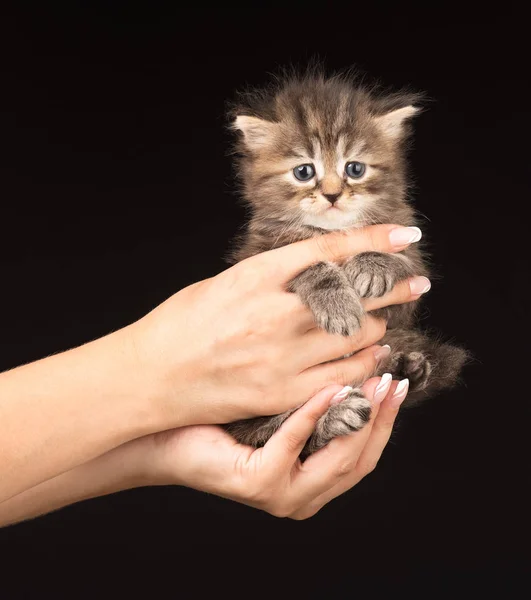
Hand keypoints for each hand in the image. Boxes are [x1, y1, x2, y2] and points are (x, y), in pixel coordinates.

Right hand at [129, 224, 427, 427]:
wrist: (150, 379)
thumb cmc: (180, 325)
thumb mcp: (224, 283)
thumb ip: (272, 278)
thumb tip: (317, 272)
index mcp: (256, 276)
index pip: (329, 251)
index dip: (374, 239)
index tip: (405, 234)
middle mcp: (274, 313)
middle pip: (355, 294)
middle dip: (393, 287)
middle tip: (416, 283)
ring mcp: (280, 356)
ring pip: (356, 336)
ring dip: (377, 326)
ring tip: (382, 322)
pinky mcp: (282, 392)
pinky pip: (344, 377)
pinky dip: (365, 364)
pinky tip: (373, 357)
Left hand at [139, 375, 408, 518]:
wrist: (164, 434)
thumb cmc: (220, 418)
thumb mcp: (279, 409)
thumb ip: (315, 402)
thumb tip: (352, 364)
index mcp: (311, 480)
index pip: (363, 454)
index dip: (384, 419)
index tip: (397, 380)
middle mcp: (303, 495)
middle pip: (360, 460)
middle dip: (381, 419)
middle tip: (392, 378)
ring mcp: (283, 494)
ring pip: (339, 459)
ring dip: (358, 417)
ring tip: (370, 379)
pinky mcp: (261, 484)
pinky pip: (296, 444)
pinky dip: (313, 414)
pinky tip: (327, 385)